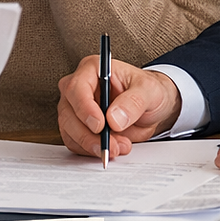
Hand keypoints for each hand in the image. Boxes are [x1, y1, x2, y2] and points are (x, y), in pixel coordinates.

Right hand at [58, 57, 181, 158]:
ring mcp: (75, 108)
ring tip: (118, 147)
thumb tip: (114, 118)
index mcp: (92, 69)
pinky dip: (91, 150)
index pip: (76, 88)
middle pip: (68, 113)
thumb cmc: (147, 92)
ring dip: (92, 145)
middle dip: (90, 135)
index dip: (85, 109)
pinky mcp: (76, 127)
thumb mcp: (149, 91)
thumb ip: (133, 101)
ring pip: (69, 131)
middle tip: (113, 146)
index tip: (100, 125)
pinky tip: (110, 148)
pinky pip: (75, 143)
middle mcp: (79, 88)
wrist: (151, 108)